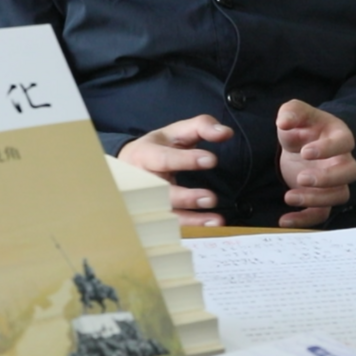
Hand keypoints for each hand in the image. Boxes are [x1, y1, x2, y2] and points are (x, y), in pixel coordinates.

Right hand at [117, 116, 233, 226]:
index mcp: (145, 155)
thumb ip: (202, 127)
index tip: (212, 160)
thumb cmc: (158, 147)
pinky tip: (210, 227)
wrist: (128, 165)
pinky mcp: (153, 216)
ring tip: (216, 221)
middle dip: (185, 198)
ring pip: (165, 214)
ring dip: (191, 221)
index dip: (186, 160)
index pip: (164, 159)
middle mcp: (142, 181)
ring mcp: (145, 202)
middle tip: (211, 199)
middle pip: (160, 193)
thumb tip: (226, 133)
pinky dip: (190, 229)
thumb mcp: (176, 131)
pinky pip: (170, 226)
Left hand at [276, 100, 355, 227]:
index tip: (305, 152)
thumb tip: (283, 121)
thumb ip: (291, 111)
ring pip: (340, 196)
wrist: (301, 145)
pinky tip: (284, 220)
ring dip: (316, 199)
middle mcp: (343, 160)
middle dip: (328, 178)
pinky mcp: (323, 198)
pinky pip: (322, 213)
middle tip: (301, 178)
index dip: (328, 149)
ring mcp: (336, 182)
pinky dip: (305, 219)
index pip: (344, 143)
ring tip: (288, 197)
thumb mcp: (295, 113)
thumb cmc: (303, 127)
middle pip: (350, 173)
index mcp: (339, 136)